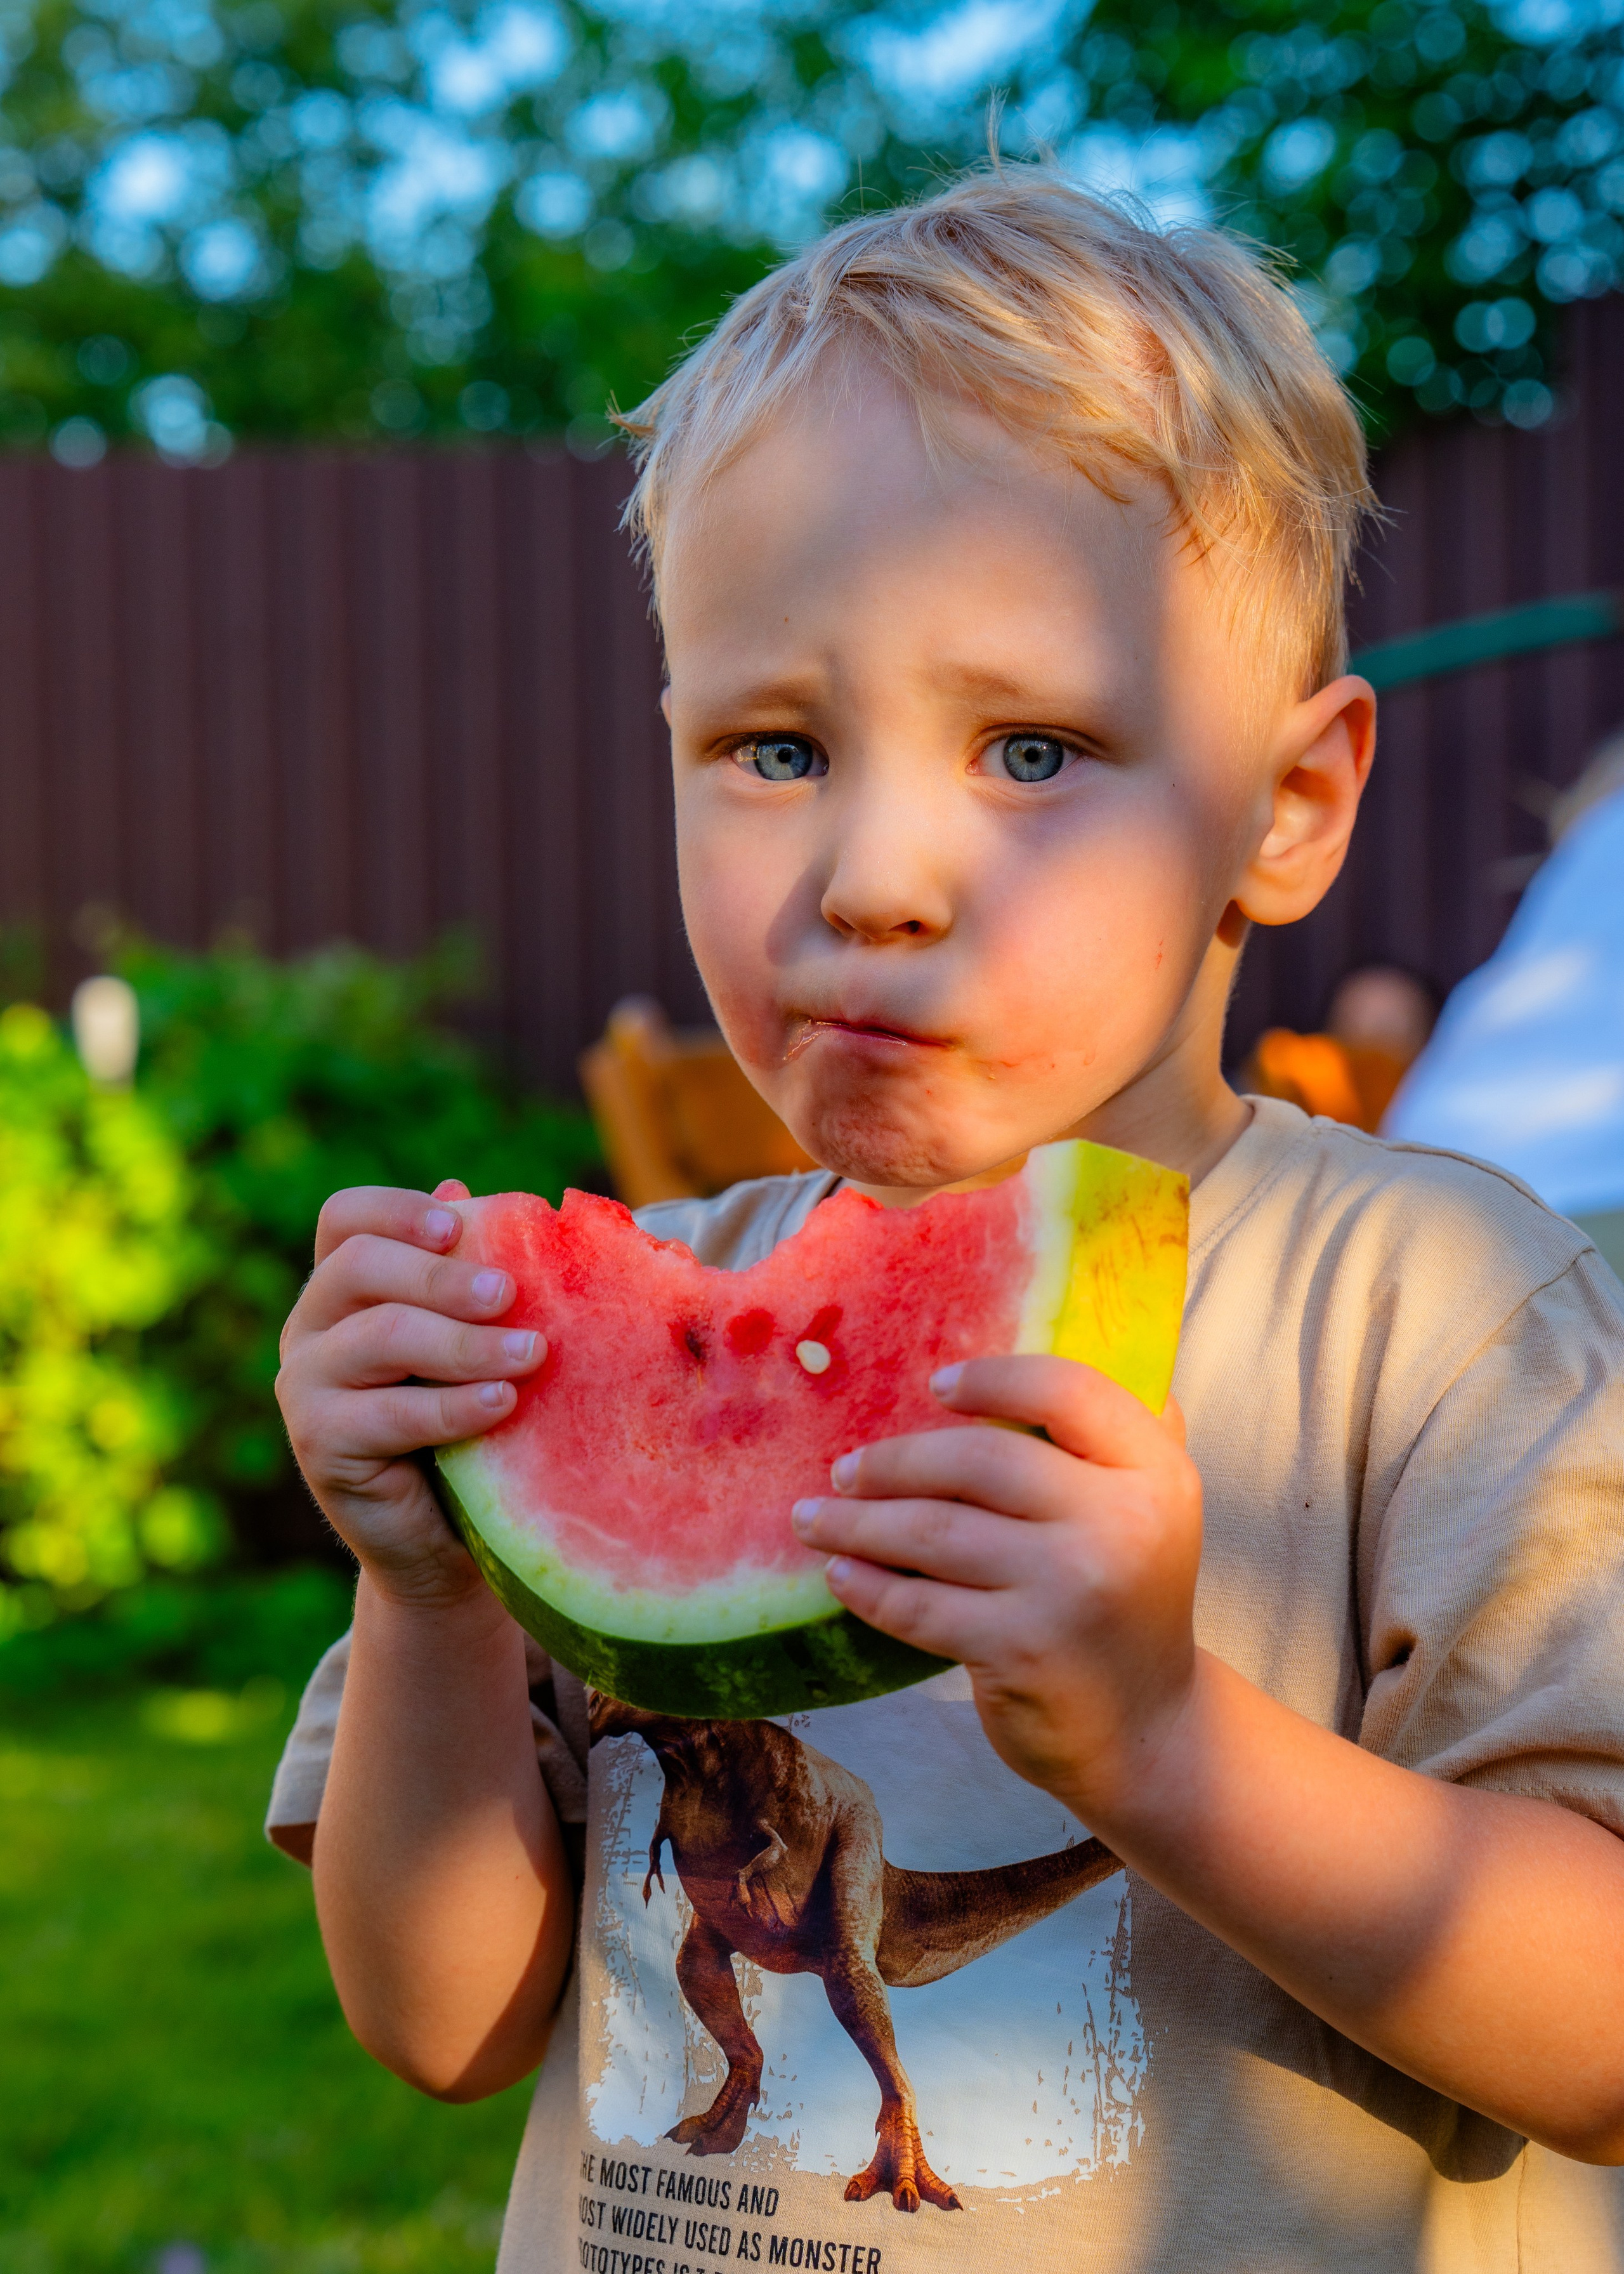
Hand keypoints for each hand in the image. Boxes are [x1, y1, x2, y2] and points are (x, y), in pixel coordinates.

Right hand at [276, 1180, 547, 1607]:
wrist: (443, 1537)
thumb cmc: (466, 1421)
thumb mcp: (471, 1342)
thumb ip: (465, 1276)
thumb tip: (462, 1190)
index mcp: (342, 1285)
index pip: (344, 1218)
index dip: (396, 1210)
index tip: (459, 1225)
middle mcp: (310, 1326)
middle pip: (359, 1267)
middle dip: (442, 1276)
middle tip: (509, 1294)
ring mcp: (305, 1385)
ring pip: (380, 1335)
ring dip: (464, 1342)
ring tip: (532, 1354)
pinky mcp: (319, 1444)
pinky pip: (389, 1415)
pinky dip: (454, 1406)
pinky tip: (503, 1403)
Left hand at [790, 1356, 1201, 1813]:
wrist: (1146, 1730)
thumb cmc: (1123, 1598)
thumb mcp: (1144, 1508)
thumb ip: (1108, 1435)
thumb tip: (1034, 1344)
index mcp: (1156, 1470)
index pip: (1069, 1389)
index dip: (995, 1377)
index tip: (933, 1385)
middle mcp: (1123, 1523)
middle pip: (981, 1460)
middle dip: (894, 1461)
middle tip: (842, 1468)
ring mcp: (1072, 1589)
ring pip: (936, 1533)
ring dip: (859, 1523)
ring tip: (812, 1517)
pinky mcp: (1025, 1650)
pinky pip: (921, 1606)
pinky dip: (869, 1587)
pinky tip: (839, 1575)